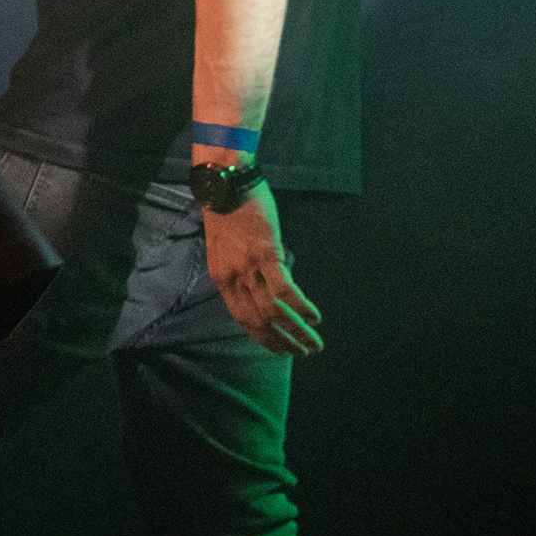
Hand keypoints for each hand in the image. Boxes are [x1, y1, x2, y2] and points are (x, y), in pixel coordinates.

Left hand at [201, 182, 323, 357]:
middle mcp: (232, 278)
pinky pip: (284, 289)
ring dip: (296, 332)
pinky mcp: (265, 252)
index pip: (241, 319)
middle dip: (282, 343)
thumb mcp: (225, 247)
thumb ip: (240, 269)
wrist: (223, 181)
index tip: (279, 349)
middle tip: (302, 354)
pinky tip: (315, 317)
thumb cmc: (226, 210)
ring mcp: (248, 267)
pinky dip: (301, 307)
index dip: (262, 337)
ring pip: (273, 312)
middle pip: (258, 322)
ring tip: (314, 344)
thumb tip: (261, 284)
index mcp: (221, 278)